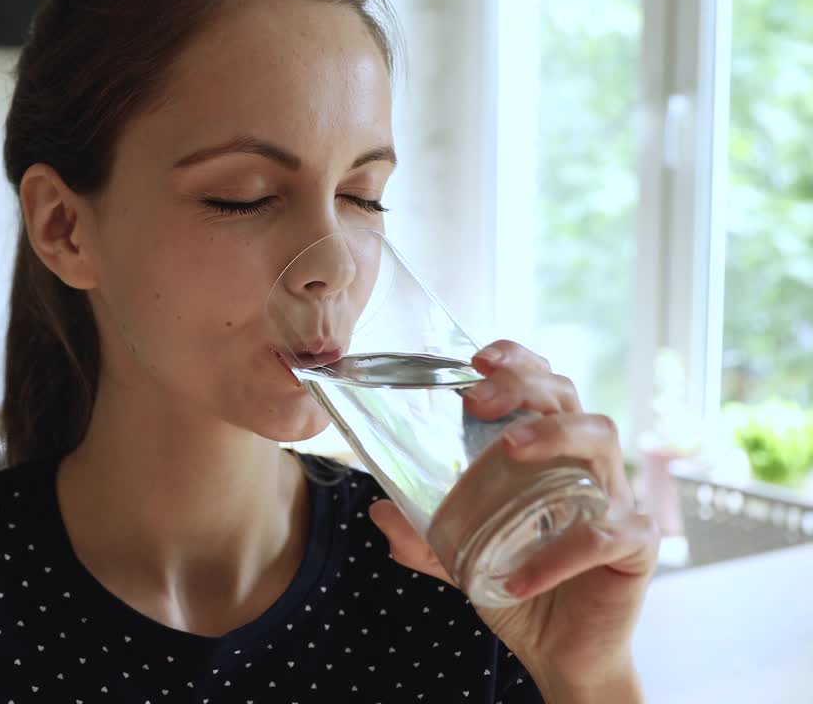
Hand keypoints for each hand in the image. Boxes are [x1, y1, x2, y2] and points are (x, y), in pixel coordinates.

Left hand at [367, 340, 658, 698]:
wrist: (561, 654)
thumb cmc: (519, 589)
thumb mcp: (461, 559)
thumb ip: (424, 537)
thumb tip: (379, 511)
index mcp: (550, 456)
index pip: (543, 386)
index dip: (517, 361)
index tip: (475, 359)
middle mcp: (586, 466)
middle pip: (570, 396)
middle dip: (524, 384)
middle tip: (477, 400)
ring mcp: (616, 500)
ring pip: (602, 436)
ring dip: (553, 435)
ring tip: (508, 453)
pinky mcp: (635, 548)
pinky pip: (607, 534)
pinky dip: (559, 554)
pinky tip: (519, 579)